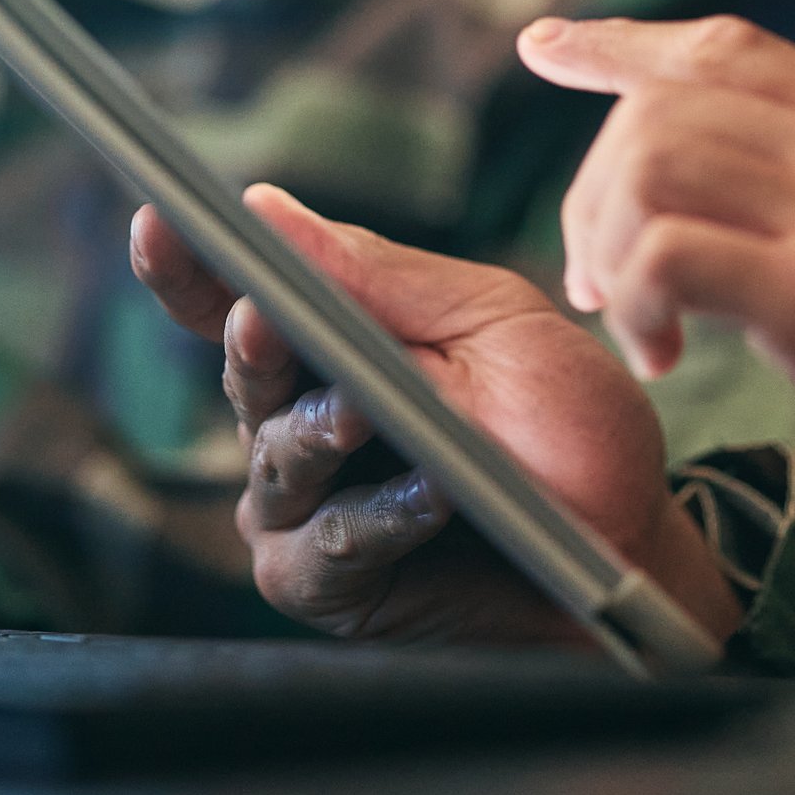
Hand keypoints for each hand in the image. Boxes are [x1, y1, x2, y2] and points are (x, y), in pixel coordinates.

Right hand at [128, 188, 740, 653]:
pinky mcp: (336, 588)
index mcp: (335, 348)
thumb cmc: (568, 430)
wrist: (637, 549)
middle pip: (245, 374)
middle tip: (264, 319)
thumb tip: (264, 206)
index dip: (189, 265)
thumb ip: (382, 277)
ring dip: (318, 434)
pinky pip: (325, 549)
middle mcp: (305, 427)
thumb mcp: (494, 325)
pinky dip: (374, 520)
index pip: (239, 300)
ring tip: (362, 414)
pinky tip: (429, 497)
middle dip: (252, 344)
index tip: (157, 218)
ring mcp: (311, 511)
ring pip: (275, 462)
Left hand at [527, 14, 794, 554]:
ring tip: (631, 322)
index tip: (549, 44)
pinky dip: (636, 301)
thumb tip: (722, 195)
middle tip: (595, 279)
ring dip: (608, 244)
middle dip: (595, 188)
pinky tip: (662, 356)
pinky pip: (669, 254)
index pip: (726, 49)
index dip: (624, 43)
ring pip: (652, 163)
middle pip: (666, 104)